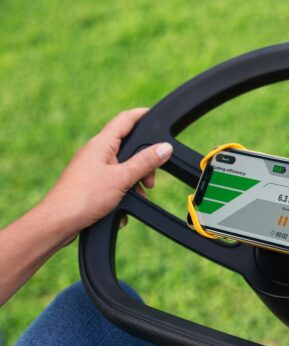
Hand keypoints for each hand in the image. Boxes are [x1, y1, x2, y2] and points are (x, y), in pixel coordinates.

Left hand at [41, 108, 172, 240]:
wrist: (57, 223)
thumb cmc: (84, 197)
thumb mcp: (122, 178)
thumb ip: (145, 162)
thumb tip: (165, 147)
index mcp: (101, 144)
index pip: (125, 120)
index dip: (141, 115)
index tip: (155, 114)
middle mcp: (96, 154)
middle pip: (128, 149)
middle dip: (144, 164)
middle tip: (150, 180)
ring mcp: (92, 169)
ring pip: (123, 170)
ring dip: (134, 183)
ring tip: (138, 196)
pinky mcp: (91, 186)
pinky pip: (114, 185)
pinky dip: (122, 196)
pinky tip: (121, 209)